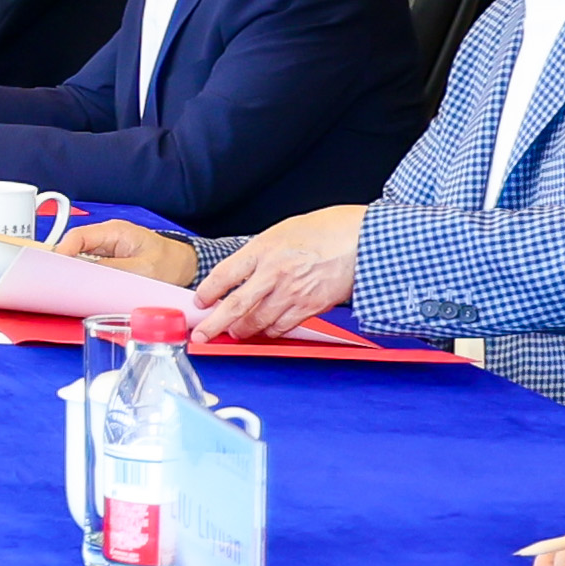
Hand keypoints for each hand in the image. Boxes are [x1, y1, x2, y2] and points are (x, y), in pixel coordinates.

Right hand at [53, 222, 196, 287]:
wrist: (187, 266)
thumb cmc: (171, 263)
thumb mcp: (143, 269)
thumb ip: (113, 270)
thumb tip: (86, 274)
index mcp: (115, 231)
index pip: (78, 236)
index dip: (63, 251)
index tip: (56, 268)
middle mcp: (108, 238)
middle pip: (75, 247)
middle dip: (65, 264)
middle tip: (58, 281)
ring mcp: (108, 250)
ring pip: (81, 259)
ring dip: (76, 272)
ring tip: (70, 287)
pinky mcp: (110, 262)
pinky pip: (91, 268)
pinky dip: (86, 278)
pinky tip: (84, 288)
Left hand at [187, 206, 363, 343]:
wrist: (364, 240)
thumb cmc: (328, 230)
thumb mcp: (284, 231)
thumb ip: (262, 253)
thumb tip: (243, 272)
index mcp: (264, 249)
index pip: (224, 275)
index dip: (207, 292)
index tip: (200, 302)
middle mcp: (275, 272)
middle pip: (236, 306)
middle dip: (214, 325)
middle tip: (202, 335)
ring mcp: (293, 292)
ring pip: (258, 321)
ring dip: (243, 330)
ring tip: (236, 332)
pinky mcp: (311, 307)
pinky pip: (283, 326)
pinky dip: (271, 331)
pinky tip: (267, 329)